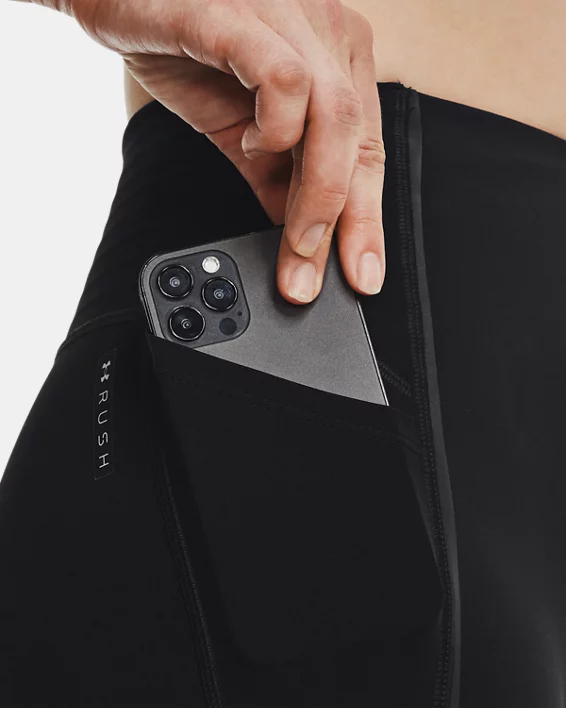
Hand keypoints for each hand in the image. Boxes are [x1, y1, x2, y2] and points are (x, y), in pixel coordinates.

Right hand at [46, 0, 385, 303]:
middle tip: (314, 279)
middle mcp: (325, 35)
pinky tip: (253, 146)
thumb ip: (275, 177)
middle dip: (345, 226)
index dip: (367, 220)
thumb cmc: (185, 47)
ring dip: (317, 197)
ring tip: (293, 241)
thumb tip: (298, 234)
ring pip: (337, 121)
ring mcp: (290, 21)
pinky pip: (286, 82)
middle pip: (362, 144)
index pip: (369, 152)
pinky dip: (277, 129)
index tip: (359, 274)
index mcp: (335, 61)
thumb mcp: (241, 128)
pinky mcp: (244, 18)